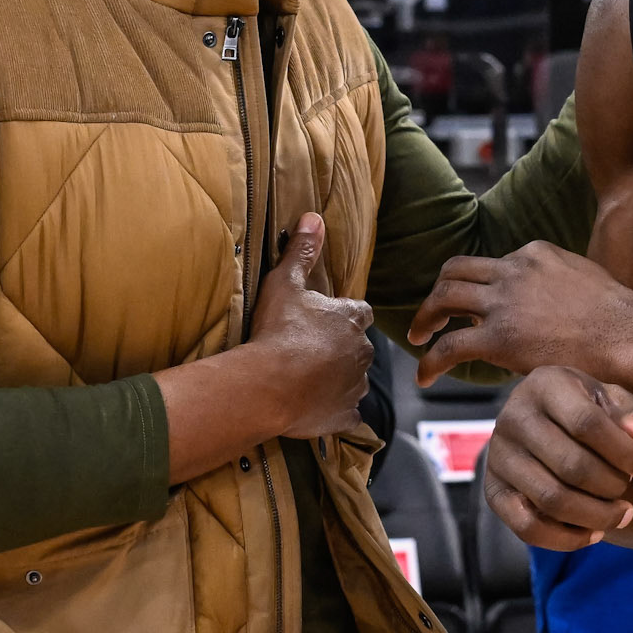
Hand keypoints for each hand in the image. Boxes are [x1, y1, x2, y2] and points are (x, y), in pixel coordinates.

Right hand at [247, 212, 372, 436]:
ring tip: (309, 380)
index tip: (326, 319)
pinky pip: (347, 414)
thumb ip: (302, 252)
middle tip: (311, 351)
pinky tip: (317, 409)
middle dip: (342, 349)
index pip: (360, 312)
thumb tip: (313, 216)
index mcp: (351, 320)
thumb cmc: (279, 330)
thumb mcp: (285, 283)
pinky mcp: (345, 415)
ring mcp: (355, 387)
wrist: (270, 384)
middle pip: (359, 347)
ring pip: (354, 380)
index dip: (344, 315)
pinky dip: (335, 411)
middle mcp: (361, 352)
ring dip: (339, 379)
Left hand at [408, 240, 632, 386]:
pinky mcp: (498, 338)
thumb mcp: (586, 279)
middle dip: (440, 291)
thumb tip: (560, 300)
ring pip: (444, 297)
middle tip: (433, 315)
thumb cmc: (619, 320)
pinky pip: (449, 347)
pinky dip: (430, 360)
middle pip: (456, 269)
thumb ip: (562, 283)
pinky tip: (425, 376)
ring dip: (425, 316)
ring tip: (419, 337)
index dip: (481, 286)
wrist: (628, 338)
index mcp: (535, 254)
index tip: (478, 306)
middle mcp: (513, 270)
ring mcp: (503, 302)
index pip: (493, 264)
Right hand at [482, 367, 632, 551]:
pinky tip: (594, 533)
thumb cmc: (586, 409)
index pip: (586, 423)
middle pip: (570, 466)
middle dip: (612, 485)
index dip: (624, 452)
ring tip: (621, 514)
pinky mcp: (493, 491)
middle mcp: (512, 417)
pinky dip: (567, 539)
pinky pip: (528, 527)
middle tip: (629, 489)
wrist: (547, 422)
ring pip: (551, 500)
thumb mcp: (613, 404)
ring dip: (596, 516)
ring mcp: (498, 456)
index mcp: (544, 384)